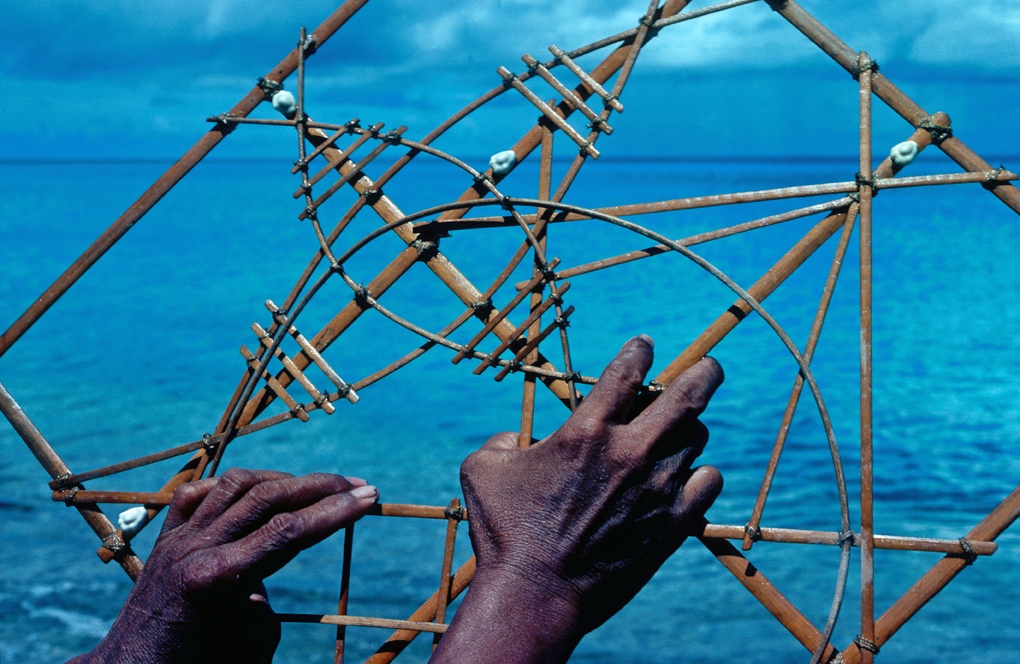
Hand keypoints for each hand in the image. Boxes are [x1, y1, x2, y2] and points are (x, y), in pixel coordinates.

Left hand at [70, 470, 377, 663]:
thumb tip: (265, 582)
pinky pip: (201, 493)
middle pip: (269, 497)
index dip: (337, 511)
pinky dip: (234, 485)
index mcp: (218, 579)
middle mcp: (196, 549)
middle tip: (360, 485)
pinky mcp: (164, 538)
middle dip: (321, 487)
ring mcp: (177, 539)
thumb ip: (265, 605)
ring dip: (283, 479)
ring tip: (315, 487)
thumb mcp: (249, 648)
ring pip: (236, 484)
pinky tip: (257, 490)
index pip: (291, 531)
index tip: (372, 496)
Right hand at [433, 335, 722, 662]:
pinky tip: (689, 475)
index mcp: (585, 431)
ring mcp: (657, 488)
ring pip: (697, 438)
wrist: (536, 595)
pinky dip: (701, 474)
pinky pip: (707, 483)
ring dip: (691, 428)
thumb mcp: (483, 471)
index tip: (646, 345)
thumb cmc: (503, 532)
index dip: (640, 351)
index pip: (626, 372)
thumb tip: (516, 439)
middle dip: (704, 373)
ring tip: (682, 429)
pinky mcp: (672, 523)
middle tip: (710, 366)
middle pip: (687, 395)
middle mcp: (629, 452)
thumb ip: (502, 440)